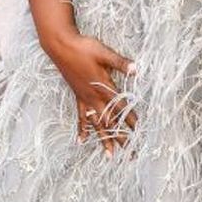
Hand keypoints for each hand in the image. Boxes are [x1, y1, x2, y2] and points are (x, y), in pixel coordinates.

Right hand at [43, 29, 136, 157]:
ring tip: (110, 156)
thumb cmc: (83, 48)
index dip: (131, 120)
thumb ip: (121, 63)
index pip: (121, 108)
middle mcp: (94, 98)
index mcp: (103, 88)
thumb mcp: (104, 53)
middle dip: (121, 138)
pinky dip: (82, 129)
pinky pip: (81, 117)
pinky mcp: (78, 97)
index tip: (140, 132)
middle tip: (130, 153)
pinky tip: (81, 141)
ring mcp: (85, 99)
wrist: (60, 46)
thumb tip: (136, 69)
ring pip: (97, 124)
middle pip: (110, 122)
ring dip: (104, 140)